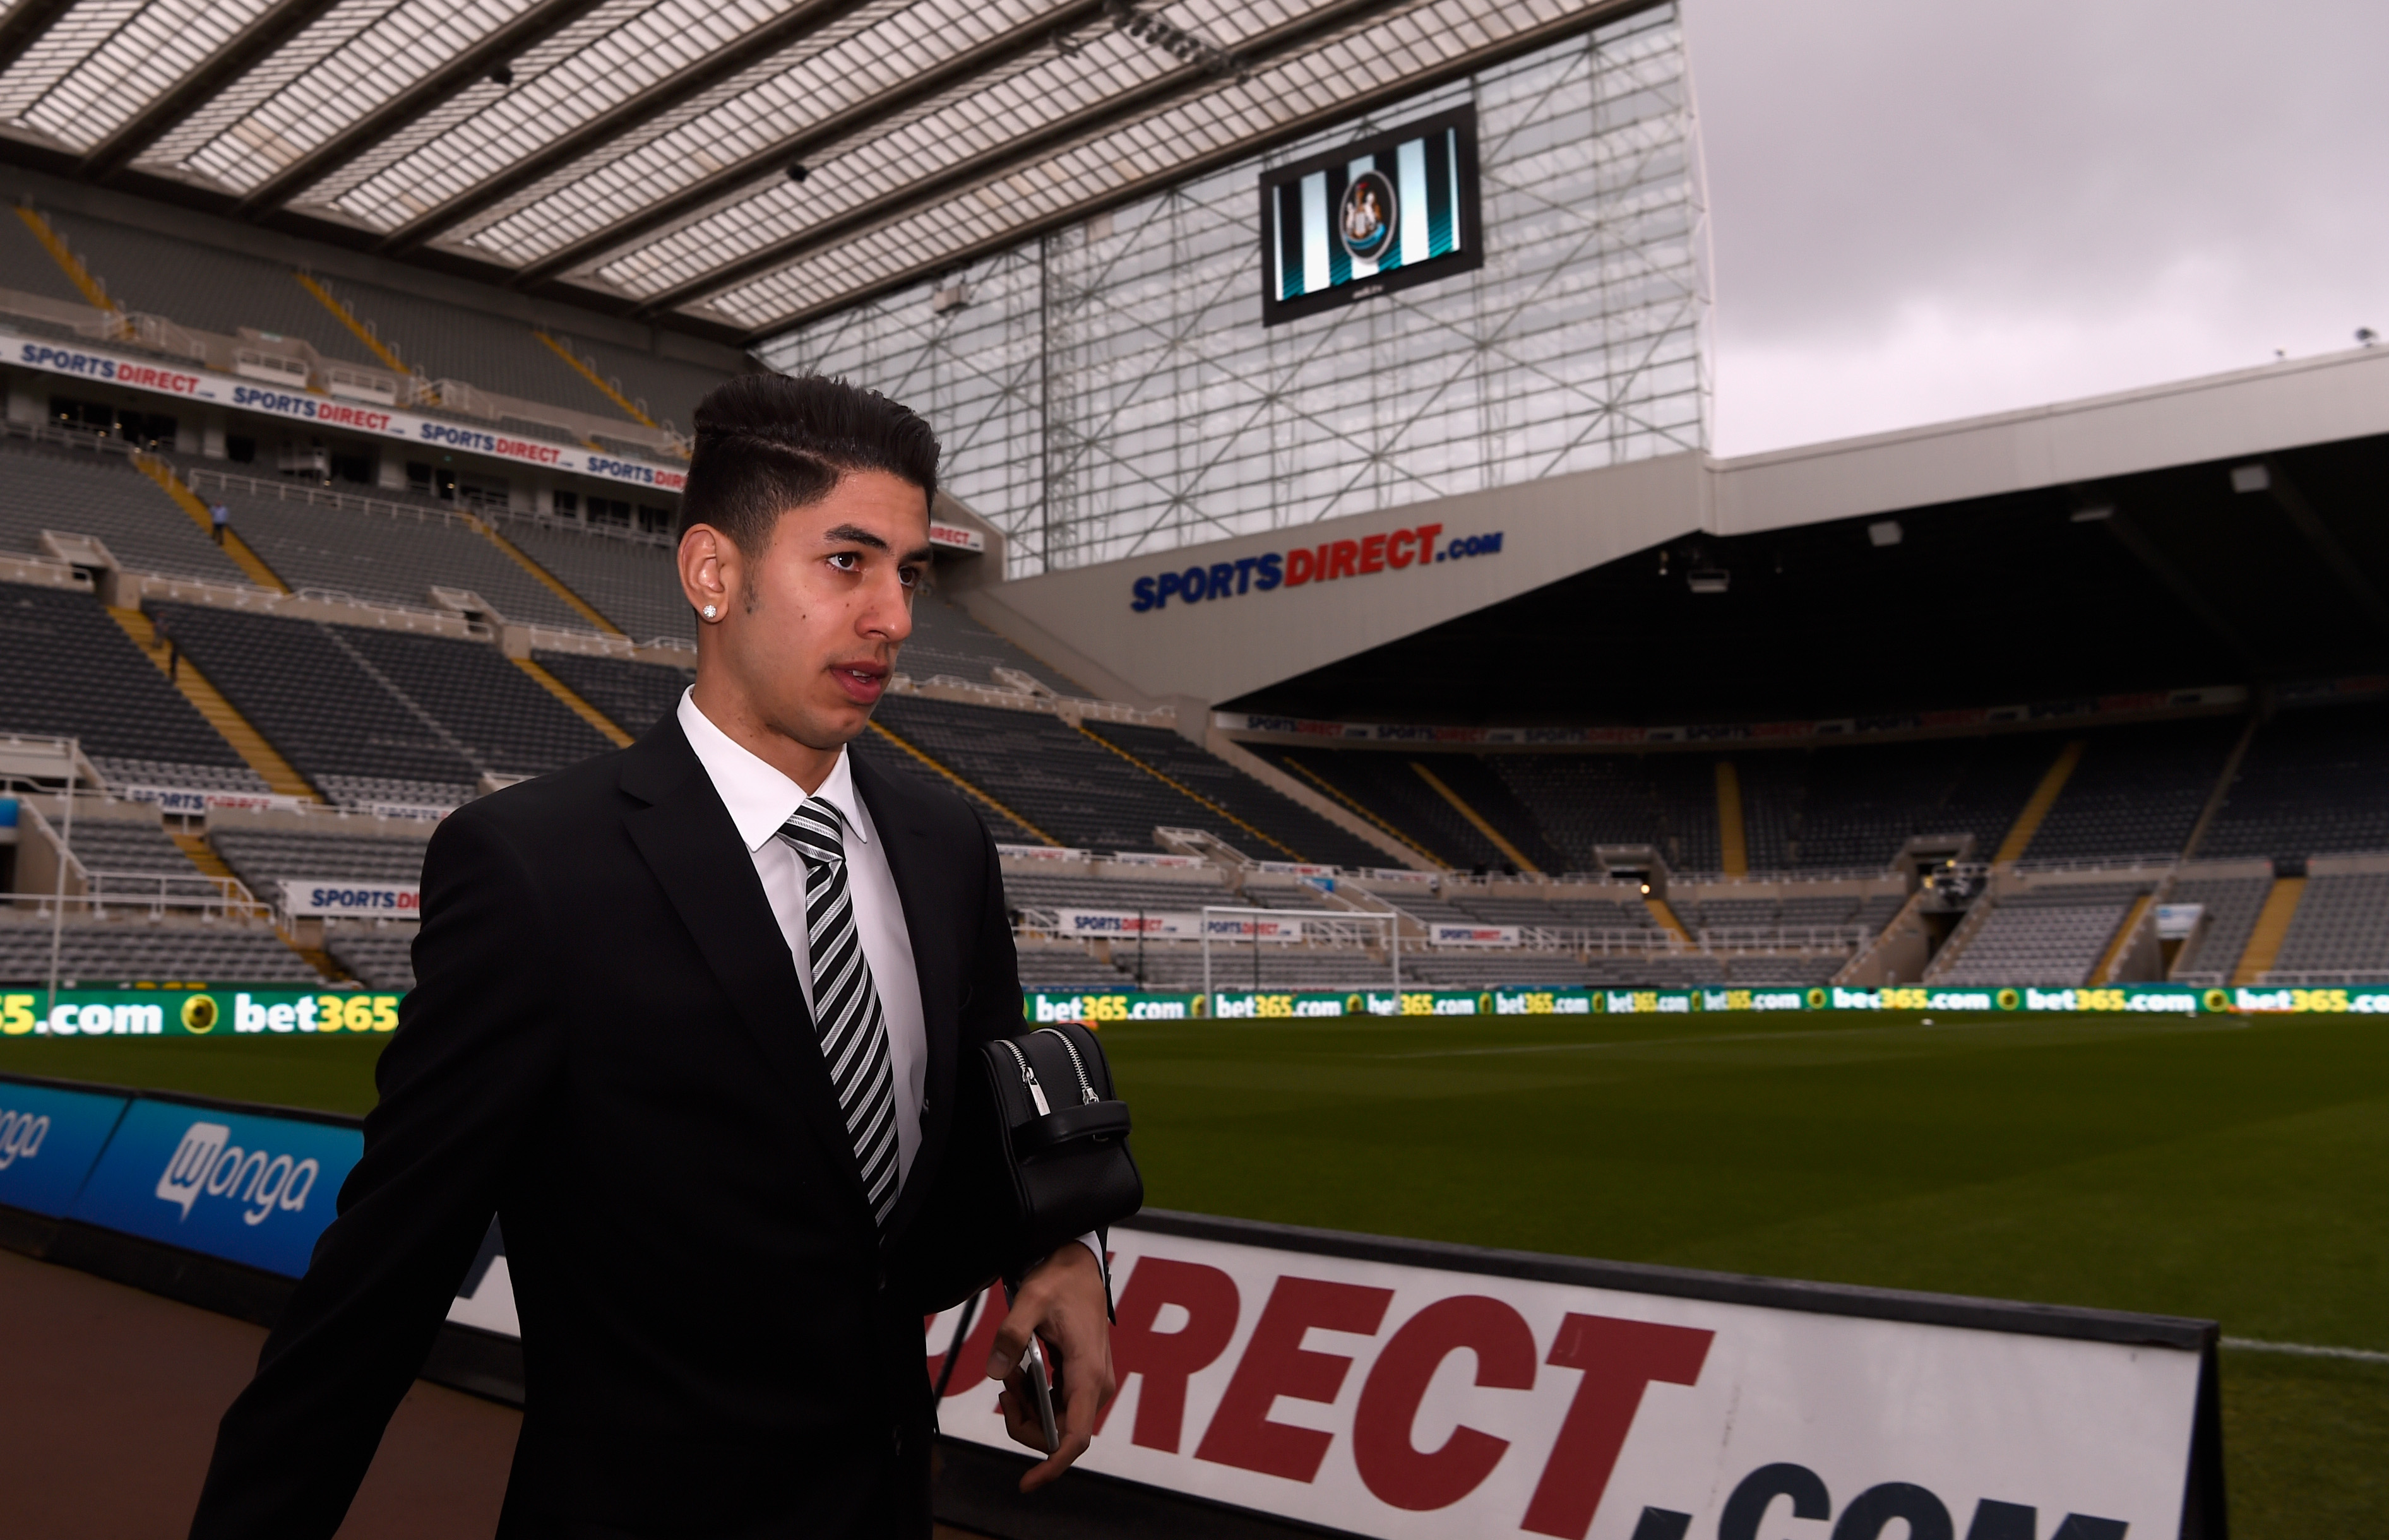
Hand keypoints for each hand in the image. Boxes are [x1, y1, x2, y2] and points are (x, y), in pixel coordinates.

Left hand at [986, 1244, 1115, 1490]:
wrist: (1081, 1268)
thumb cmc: (1061, 1281)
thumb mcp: (1031, 1299)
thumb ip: (1011, 1334)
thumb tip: (996, 1373)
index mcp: (1088, 1374)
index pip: (1075, 1437)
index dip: (1052, 1465)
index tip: (1027, 1483)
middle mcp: (1096, 1387)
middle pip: (1059, 1436)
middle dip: (1025, 1424)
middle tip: (1006, 1386)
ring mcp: (1092, 1387)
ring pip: (1057, 1426)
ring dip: (1028, 1412)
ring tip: (1012, 1373)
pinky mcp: (1085, 1384)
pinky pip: (1058, 1411)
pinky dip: (1035, 1402)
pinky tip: (1022, 1375)